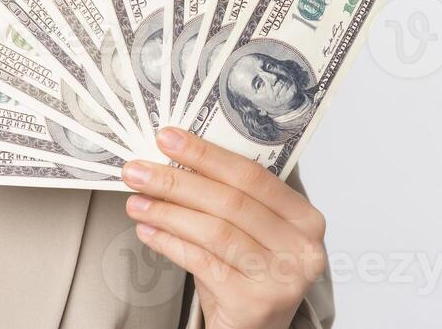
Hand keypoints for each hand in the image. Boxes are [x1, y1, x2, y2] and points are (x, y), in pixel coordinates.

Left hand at [121, 126, 327, 328]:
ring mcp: (282, 278)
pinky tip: (148, 232)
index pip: (252, 175)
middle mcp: (302, 248)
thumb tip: (170, 156)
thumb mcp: (248, 230)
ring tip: (136, 202)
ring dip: (167, 213)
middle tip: (137, 170)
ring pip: (214, 231)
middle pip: (230, 202)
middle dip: (176, 182)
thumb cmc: (247, 272)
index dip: (206, 154)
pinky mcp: (255, 303)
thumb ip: (224, 195)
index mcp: (305, 217)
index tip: (167, 138)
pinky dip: (169, 243)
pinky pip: (201, 263)